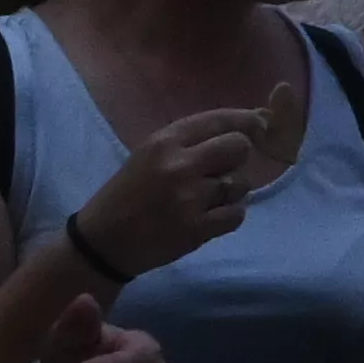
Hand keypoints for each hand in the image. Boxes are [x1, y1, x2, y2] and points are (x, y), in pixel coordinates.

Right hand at [64, 80, 297, 281]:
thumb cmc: (126, 194)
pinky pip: (237, 214)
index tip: (261, 125)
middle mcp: (179, 165)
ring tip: (207, 199)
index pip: (219, 120)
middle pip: (238, 148)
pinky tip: (208, 217)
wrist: (102, 242)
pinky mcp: (196, 228)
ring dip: (231, 192)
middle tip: (219, 171)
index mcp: (164, 142)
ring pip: (240, 183)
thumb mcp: (148, 155)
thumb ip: (188, 143)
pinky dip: (228, 216)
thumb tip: (243, 129)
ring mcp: (189, 198)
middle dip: (237, 158)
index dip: (248, 121)